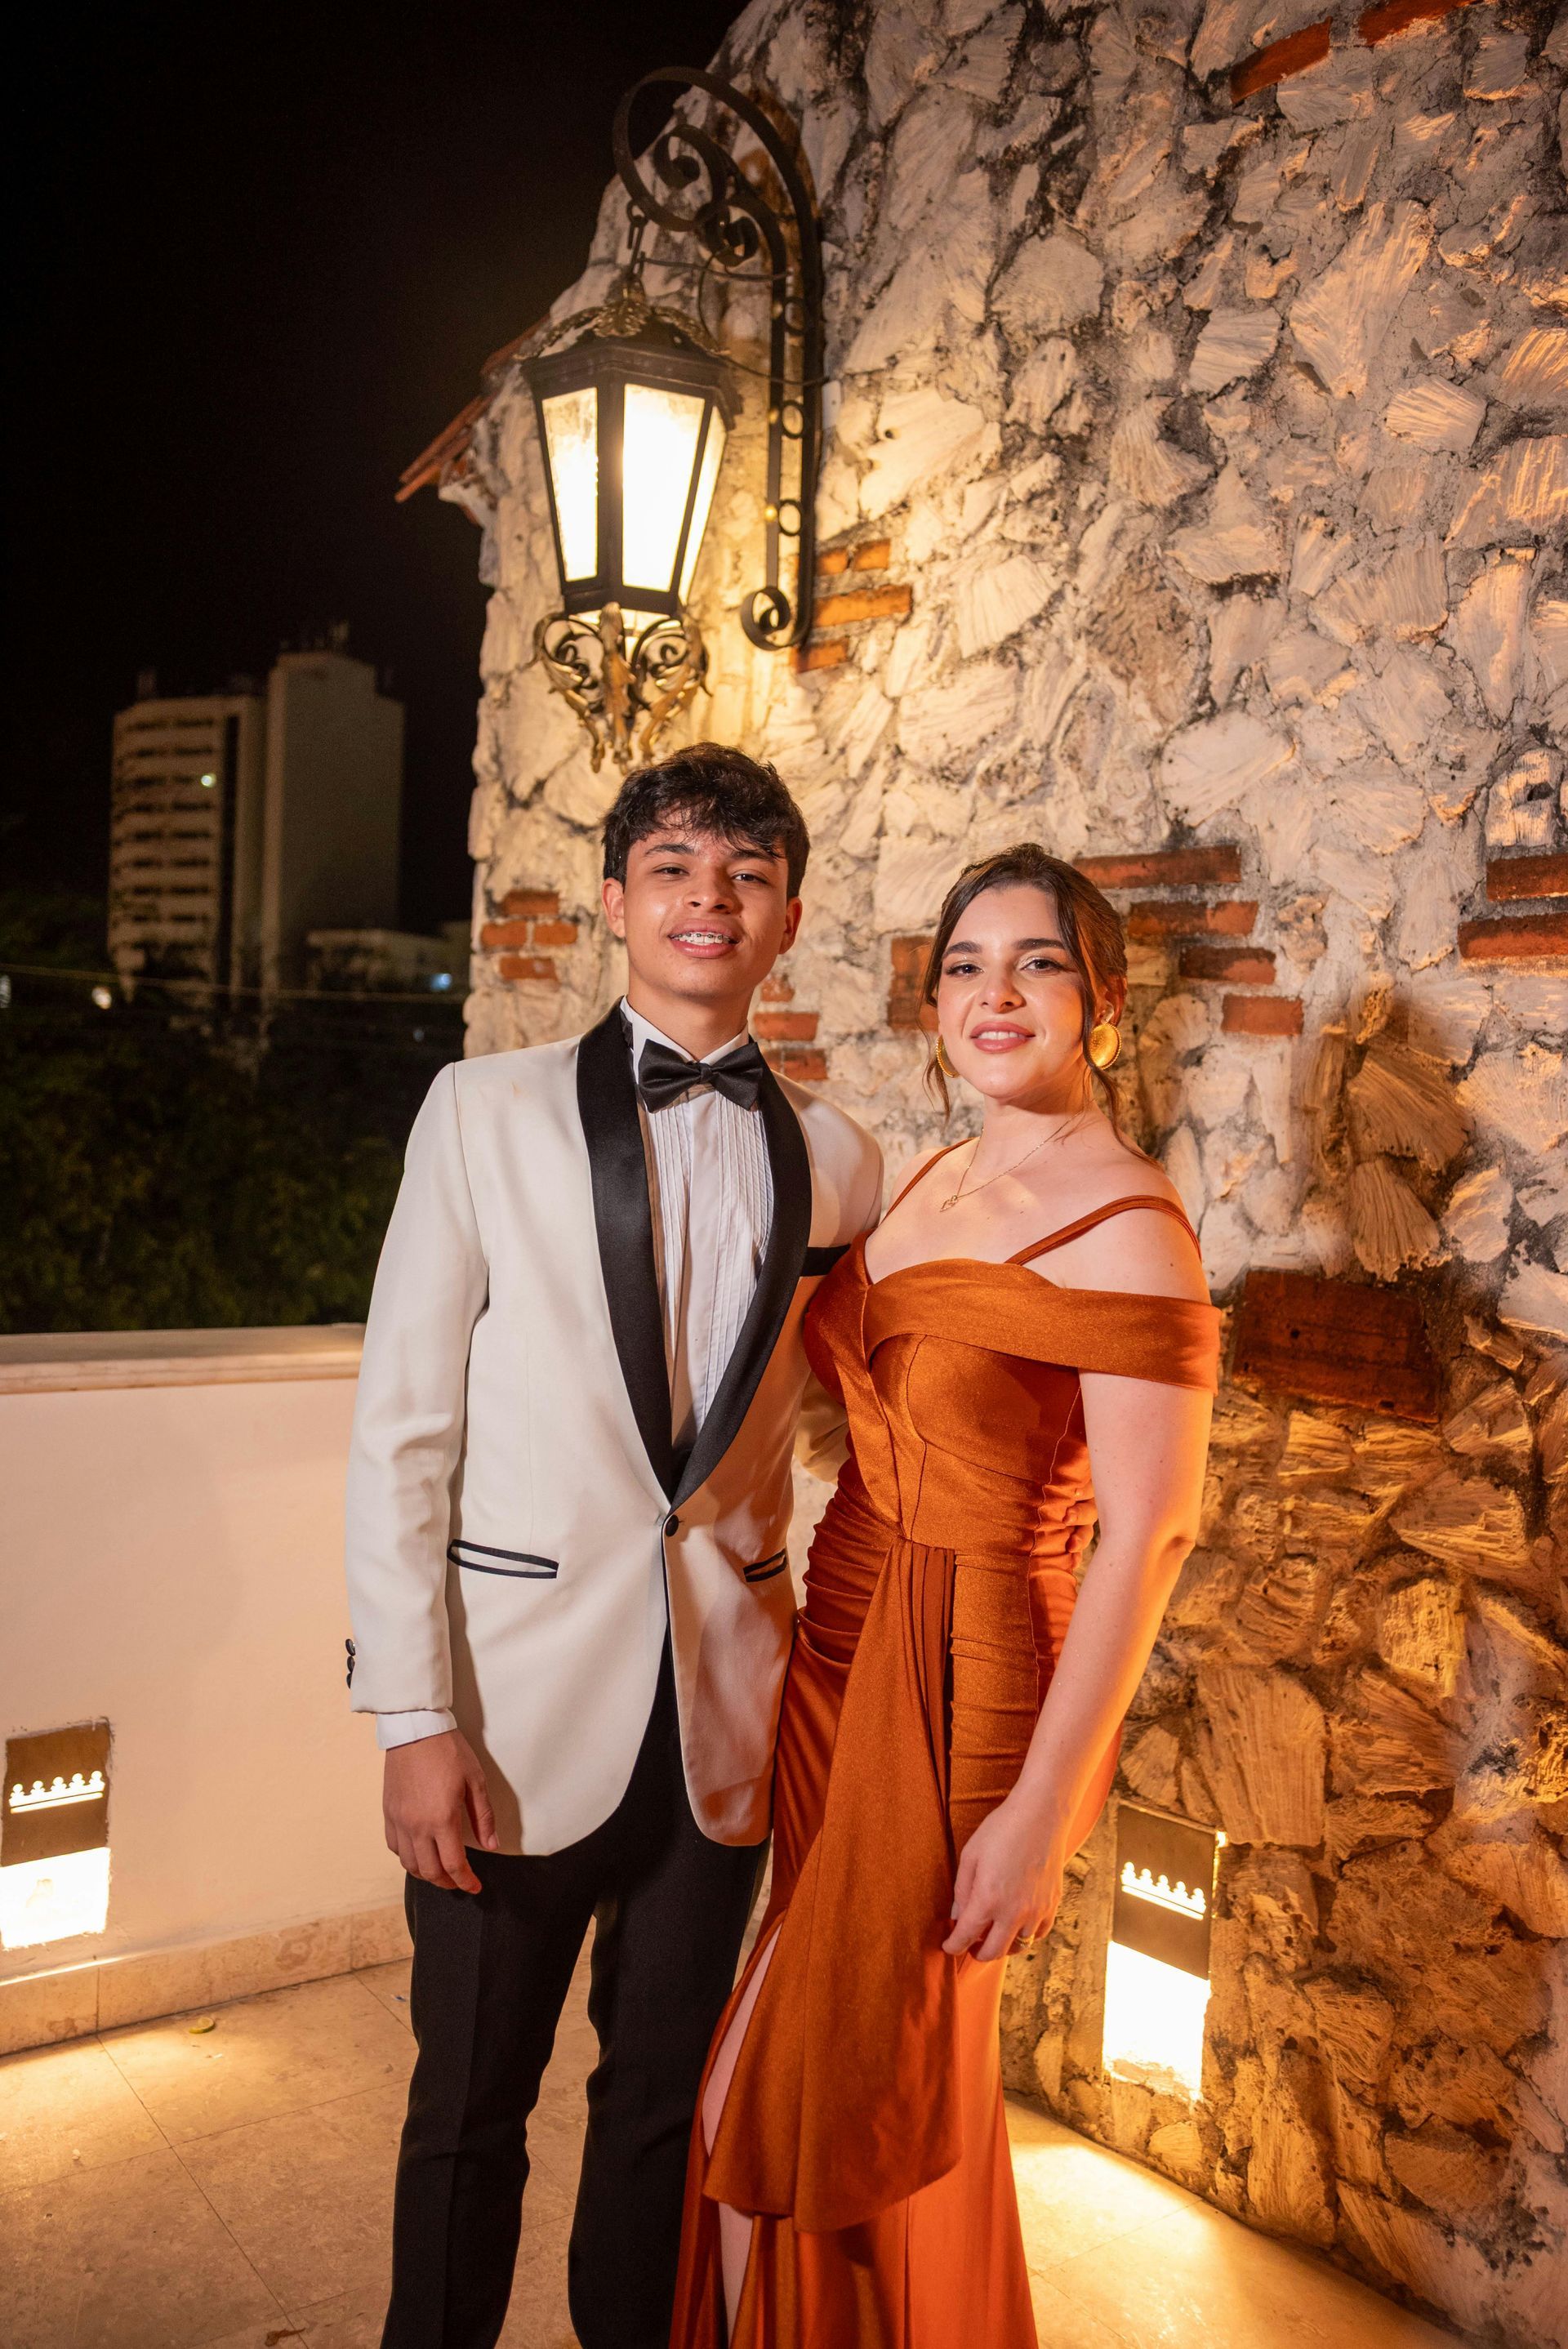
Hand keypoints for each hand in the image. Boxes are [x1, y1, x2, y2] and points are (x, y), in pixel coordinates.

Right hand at [383, 1730, 498, 1892]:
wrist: (416, 1729)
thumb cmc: (448, 1751)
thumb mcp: (475, 1780)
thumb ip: (483, 1817)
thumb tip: (491, 1845)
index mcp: (442, 1819)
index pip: (454, 1865)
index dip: (466, 1881)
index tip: (475, 1887)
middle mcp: (417, 1826)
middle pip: (430, 1871)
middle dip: (447, 1883)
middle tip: (459, 1881)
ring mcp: (399, 1820)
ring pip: (409, 1864)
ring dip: (426, 1874)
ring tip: (440, 1871)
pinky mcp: (388, 1812)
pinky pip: (394, 1847)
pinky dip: (407, 1857)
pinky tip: (418, 1852)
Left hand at [942, 1795, 1067, 1962]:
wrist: (1040, 1815)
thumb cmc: (1000, 1830)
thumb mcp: (970, 1856)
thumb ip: (962, 1890)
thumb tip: (958, 1915)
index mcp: (988, 1899)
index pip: (966, 1936)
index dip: (953, 1946)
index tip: (948, 1947)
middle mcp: (1013, 1911)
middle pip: (992, 1952)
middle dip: (977, 1953)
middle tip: (970, 1945)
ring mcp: (1036, 1911)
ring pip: (1017, 1947)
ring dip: (1002, 1945)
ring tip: (993, 1934)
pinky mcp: (1052, 1904)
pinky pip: (1038, 1934)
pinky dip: (1025, 1935)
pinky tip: (1017, 1924)